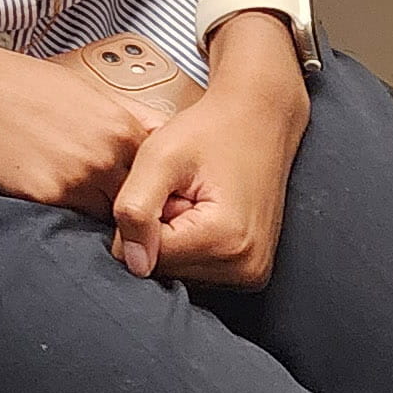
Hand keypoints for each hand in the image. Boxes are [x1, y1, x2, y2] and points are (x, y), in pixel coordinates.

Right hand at [0, 27, 153, 213]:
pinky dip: (62, 220)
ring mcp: (78, 178)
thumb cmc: (14, 82)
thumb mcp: (81, 90)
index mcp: (122, 128)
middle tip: (111, 217)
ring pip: (104, 220)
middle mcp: (108, 155)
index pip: (157, 180)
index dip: (147, 194)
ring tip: (76, 213)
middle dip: (126, 214)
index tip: (138, 201)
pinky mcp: (44, 196)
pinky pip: (66, 223)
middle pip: (136, 206)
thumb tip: (156, 139)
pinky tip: (45, 205)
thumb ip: (124, 118)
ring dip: (94, 220)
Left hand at [111, 36, 308, 284]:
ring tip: (193, 199)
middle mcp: (245, 268)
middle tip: (180, 192)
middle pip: (164, 270)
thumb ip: (135, 209)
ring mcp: (252, 273)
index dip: (139, 220)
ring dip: (174, 238)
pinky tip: (203, 212)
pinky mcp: (251, 271)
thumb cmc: (209, 131)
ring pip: (179, 272)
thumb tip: (133, 264)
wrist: (259, 119)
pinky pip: (199, 269)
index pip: (146, 258)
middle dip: (158, 232)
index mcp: (225, 241)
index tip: (164, 189)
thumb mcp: (159, 157)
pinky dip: (191, 243)